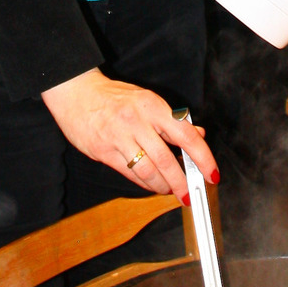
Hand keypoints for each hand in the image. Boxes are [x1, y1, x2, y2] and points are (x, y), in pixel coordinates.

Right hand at [41, 68, 216, 199]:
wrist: (76, 92)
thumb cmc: (113, 96)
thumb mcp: (147, 100)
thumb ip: (173, 120)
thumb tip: (198, 134)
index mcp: (152, 106)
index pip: (186, 135)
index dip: (203, 157)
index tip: (212, 173)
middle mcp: (136, 121)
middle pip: (167, 160)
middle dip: (182, 182)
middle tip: (190, 193)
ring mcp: (118, 137)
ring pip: (148, 171)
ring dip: (162, 186)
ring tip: (169, 190)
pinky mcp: (104, 151)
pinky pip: (130, 174)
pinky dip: (145, 184)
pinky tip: (151, 184)